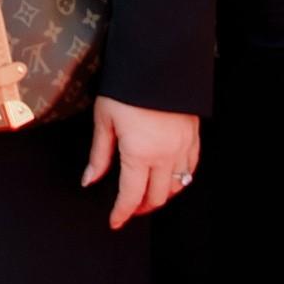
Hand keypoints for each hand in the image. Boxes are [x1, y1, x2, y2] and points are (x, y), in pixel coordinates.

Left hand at [84, 95, 199, 226]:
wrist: (158, 61)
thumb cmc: (127, 87)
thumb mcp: (104, 120)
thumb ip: (99, 155)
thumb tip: (89, 181)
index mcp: (140, 154)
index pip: (131, 196)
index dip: (122, 213)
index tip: (114, 221)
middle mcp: (165, 155)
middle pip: (157, 197)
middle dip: (142, 208)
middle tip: (129, 209)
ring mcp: (183, 147)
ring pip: (178, 186)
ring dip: (162, 195)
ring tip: (147, 195)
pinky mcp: (194, 136)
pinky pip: (190, 168)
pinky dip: (180, 179)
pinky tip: (169, 177)